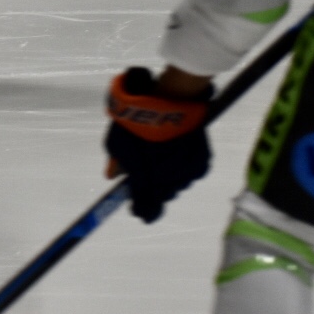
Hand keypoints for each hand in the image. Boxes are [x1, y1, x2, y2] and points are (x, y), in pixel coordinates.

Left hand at [104, 66, 213, 222]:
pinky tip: (178, 154)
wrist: (169, 102)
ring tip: (164, 159)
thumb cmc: (138, 121)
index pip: (144, 208)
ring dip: (171, 179)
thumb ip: (117, 163)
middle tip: (150, 174)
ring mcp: (186, 174)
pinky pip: (192, 173)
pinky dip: (185, 168)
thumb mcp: (117, 141)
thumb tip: (112, 176)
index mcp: (145, 181)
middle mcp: (167, 183)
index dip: (141, 211)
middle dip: (155, 191)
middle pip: (162, 197)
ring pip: (178, 185)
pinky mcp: (201, 162)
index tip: (138, 211)